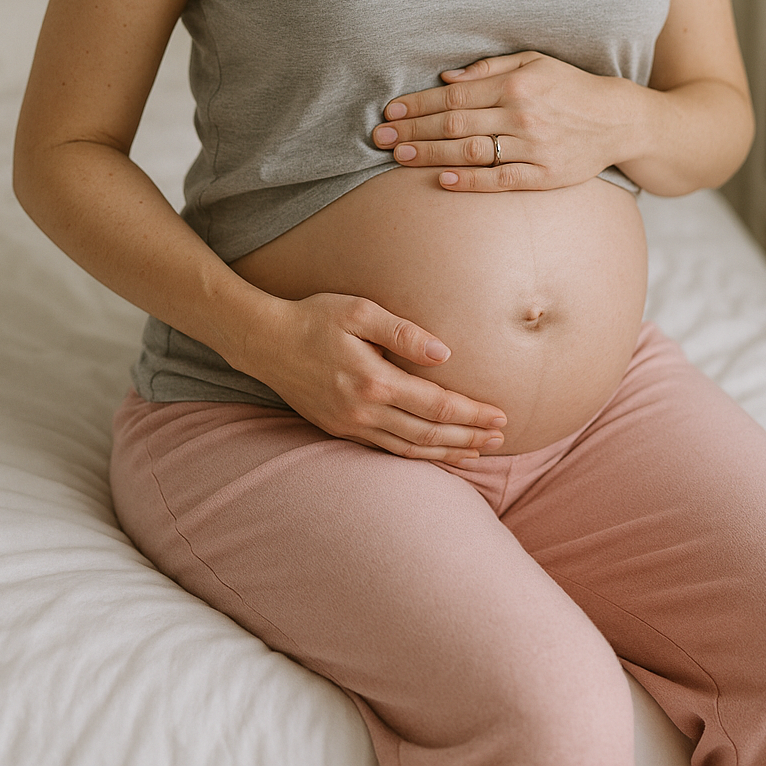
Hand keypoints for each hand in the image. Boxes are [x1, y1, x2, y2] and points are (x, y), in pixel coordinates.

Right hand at [247, 291, 507, 462]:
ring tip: (477, 452)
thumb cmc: (314, 318)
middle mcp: (364, 411)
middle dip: (468, 438)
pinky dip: (416, 455)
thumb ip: (404, 333)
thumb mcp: (359, 311)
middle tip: (501, 439)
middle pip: (428, 434)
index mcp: (374, 381)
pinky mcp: (340, 429)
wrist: (265, 342)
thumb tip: (445, 354)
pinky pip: (386, 450)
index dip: (472, 414)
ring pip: (409, 449)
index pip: (436, 405)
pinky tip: (433, 452)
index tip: (501, 417)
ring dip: (446, 452)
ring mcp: (350, 425)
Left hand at [371, 51, 638, 191]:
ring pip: (471, 152)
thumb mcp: (534, 62)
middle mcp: (522, 114)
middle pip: (455, 124)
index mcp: (516, 84)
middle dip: (414, 131)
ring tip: (400, 158)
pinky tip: (442, 181)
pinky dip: (469, 181)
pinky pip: (500, 180)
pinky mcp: (545, 175)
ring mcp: (534, 147)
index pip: (454, 95)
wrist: (618, 119)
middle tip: (380, 138)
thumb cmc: (569, 87)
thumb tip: (447, 77)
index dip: (418, 104)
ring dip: (431, 155)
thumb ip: (490, 68)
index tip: (390, 112)